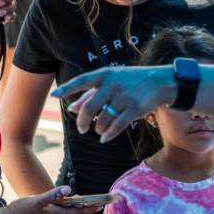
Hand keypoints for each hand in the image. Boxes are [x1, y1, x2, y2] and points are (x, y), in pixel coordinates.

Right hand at [2, 187, 100, 213]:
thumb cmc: (20, 211)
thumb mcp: (37, 200)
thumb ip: (53, 195)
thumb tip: (68, 189)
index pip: (78, 212)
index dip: (90, 208)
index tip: (101, 204)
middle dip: (85, 211)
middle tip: (94, 204)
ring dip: (74, 212)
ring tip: (79, 204)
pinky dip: (63, 213)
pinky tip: (60, 208)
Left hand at [54, 66, 176, 141]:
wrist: (159, 82)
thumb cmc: (131, 81)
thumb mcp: (111, 82)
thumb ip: (90, 94)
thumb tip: (71, 107)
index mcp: (104, 75)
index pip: (81, 81)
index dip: (67, 88)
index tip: (54, 95)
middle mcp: (112, 85)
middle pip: (89, 108)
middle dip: (82, 121)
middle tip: (82, 128)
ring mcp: (123, 98)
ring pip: (102, 120)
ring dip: (98, 129)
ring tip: (98, 131)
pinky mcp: (134, 109)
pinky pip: (116, 126)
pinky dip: (108, 135)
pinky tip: (105, 138)